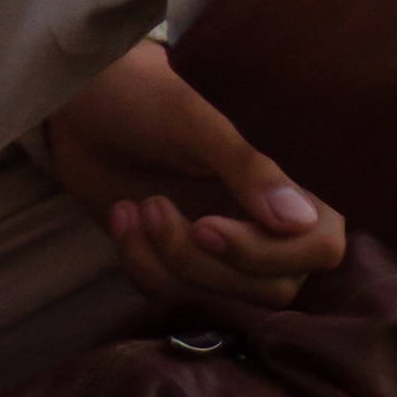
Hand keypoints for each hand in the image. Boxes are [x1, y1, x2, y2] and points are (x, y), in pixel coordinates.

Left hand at [46, 39, 344, 309]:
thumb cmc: (140, 94)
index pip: (319, 245)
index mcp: (283, 180)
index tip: (206, 228)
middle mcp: (264, 221)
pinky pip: (176, 300)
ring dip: (165, 265)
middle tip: (153, 207)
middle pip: (268, 288)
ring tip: (133, 210)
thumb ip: (247, 168)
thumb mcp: (190, 119)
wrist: (77, 101)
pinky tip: (121, 216)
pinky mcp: (180, 267)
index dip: (268, 252)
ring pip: (221, 302)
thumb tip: (302, 221)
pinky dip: (141, 266)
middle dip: (200, 261)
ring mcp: (223, 249)